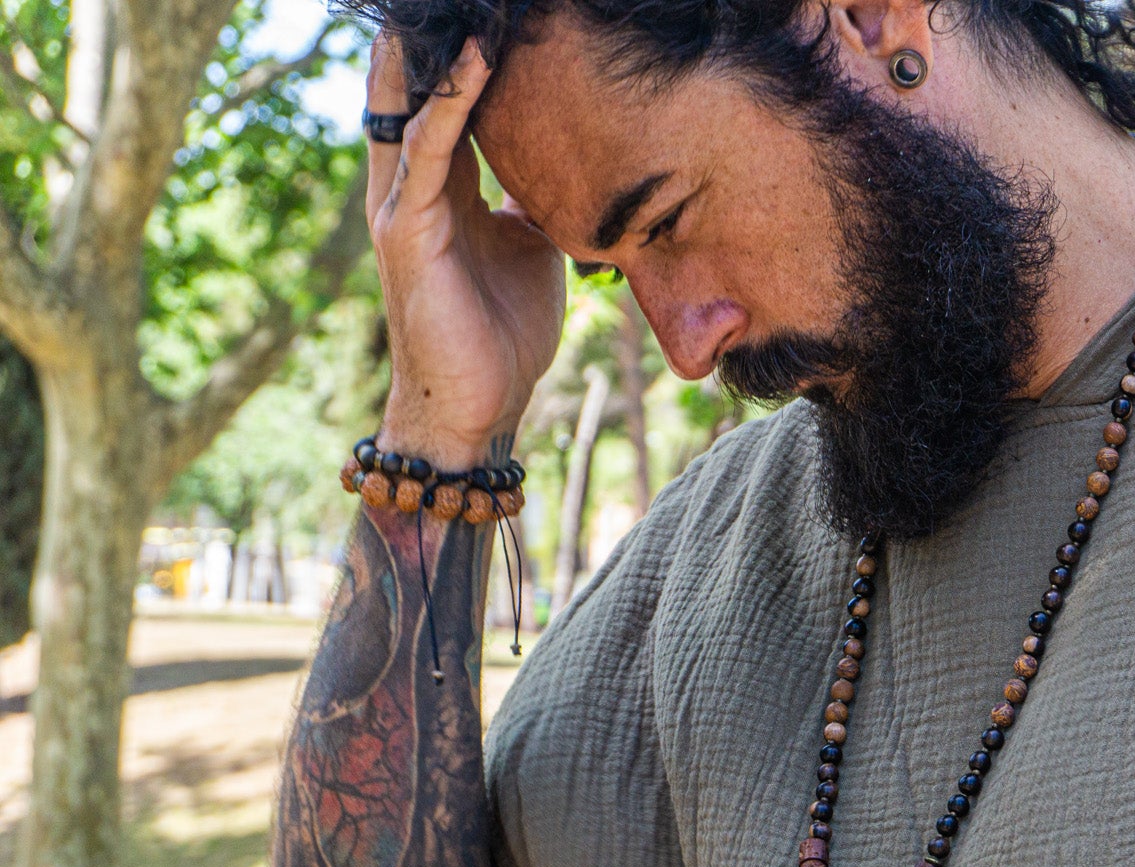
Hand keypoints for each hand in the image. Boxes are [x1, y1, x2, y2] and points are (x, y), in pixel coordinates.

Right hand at [366, 36, 564, 467]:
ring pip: (415, 103)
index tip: (499, 8)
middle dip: (439, 34)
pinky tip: (475, 58)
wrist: (479, 406)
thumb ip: (538, 202)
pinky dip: (448, 101)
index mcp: (443, 187)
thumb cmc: (504, 333)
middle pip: (419, 87)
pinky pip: (427, 149)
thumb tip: (578, 168)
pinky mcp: (406, 229)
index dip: (470, 53)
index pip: (448, 100)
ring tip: (470, 1)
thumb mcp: (534, 248)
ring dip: (442, 47)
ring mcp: (403, 204)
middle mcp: (413, 186)